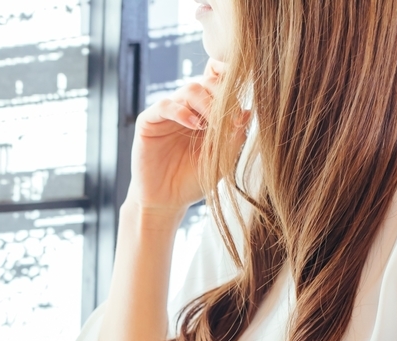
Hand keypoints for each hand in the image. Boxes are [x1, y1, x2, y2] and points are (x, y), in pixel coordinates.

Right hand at [126, 59, 246, 214]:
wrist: (166, 201)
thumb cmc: (194, 181)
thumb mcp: (220, 161)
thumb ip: (234, 138)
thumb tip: (247, 112)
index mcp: (206, 115)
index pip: (220, 89)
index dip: (231, 92)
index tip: (240, 114)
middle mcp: (188, 109)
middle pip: (207, 83)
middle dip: (221, 97)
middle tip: (228, 118)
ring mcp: (168, 113)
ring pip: (189, 89)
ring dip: (206, 103)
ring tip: (212, 125)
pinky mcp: (149, 121)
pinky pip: (165, 105)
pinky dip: (182, 112)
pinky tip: (195, 126)